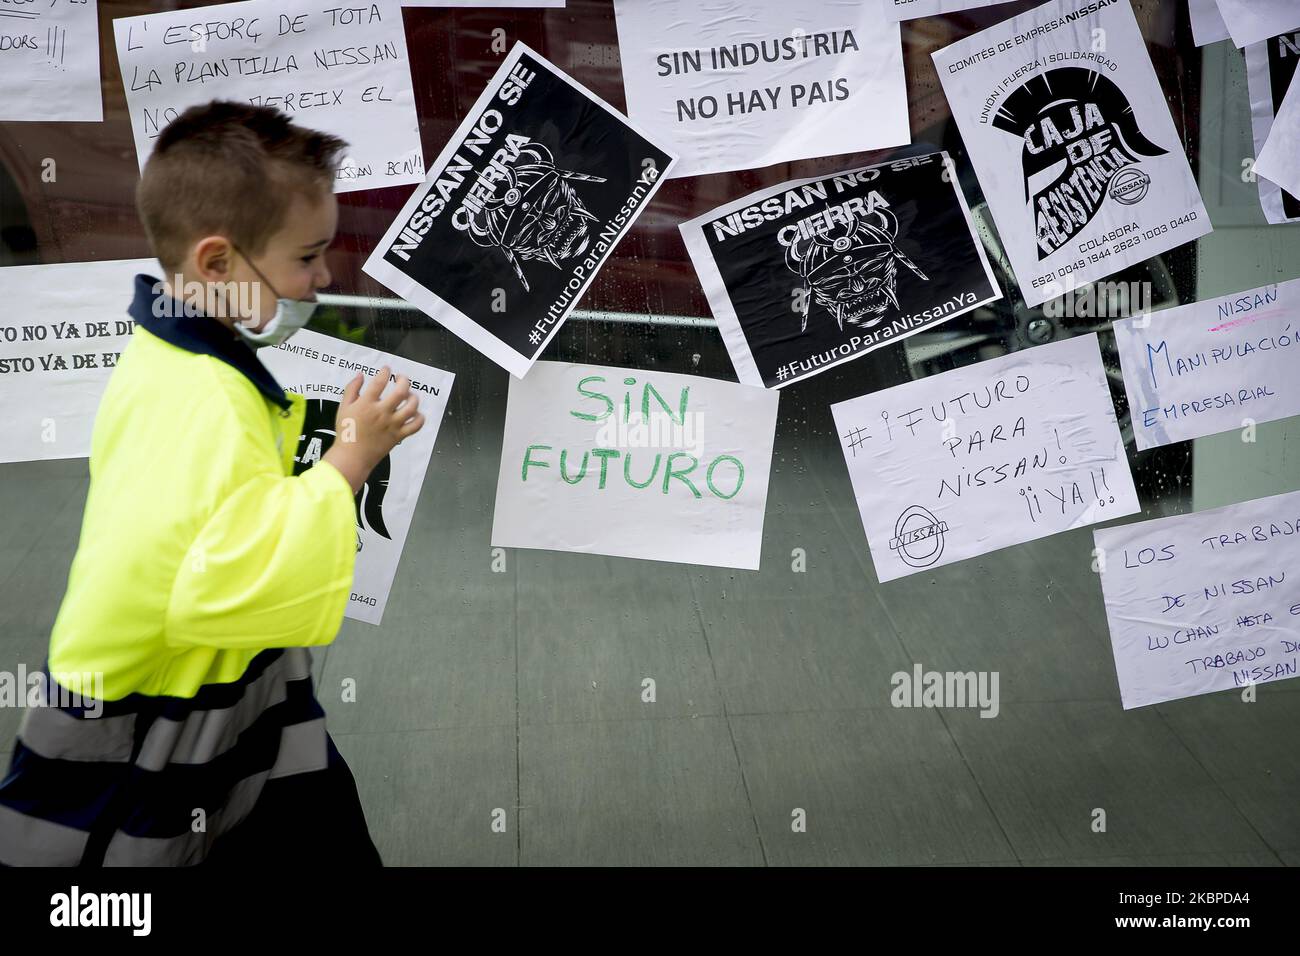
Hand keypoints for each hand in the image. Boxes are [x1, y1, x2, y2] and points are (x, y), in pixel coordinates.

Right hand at [321, 367, 424, 493]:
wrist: (352, 456)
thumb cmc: (346, 432)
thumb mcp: (343, 407)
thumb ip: (351, 389)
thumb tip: (361, 375)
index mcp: (366, 404)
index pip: (379, 382)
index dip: (385, 372)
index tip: (387, 369)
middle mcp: (382, 412)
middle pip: (401, 392)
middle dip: (404, 381)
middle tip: (402, 378)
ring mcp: (393, 424)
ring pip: (412, 407)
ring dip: (414, 398)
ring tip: (410, 395)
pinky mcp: (399, 435)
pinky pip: (416, 425)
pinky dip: (420, 418)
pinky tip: (415, 414)